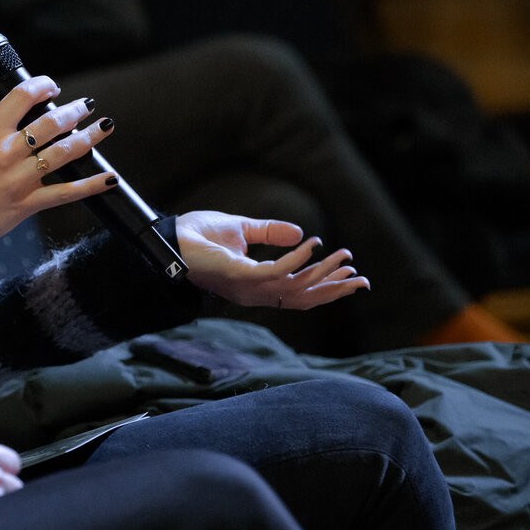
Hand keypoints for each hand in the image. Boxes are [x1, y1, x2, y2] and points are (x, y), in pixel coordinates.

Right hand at [0, 78, 116, 240]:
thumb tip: (23, 119)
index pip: (21, 96)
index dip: (43, 85)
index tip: (53, 87)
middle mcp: (7, 152)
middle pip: (51, 122)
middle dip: (75, 110)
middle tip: (87, 106)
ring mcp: (20, 178)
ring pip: (64, 152)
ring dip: (90, 137)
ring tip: (105, 127)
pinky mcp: (28, 202)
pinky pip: (66, 193)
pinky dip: (91, 185)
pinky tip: (109, 178)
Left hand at [173, 211, 367, 309]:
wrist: (168, 235)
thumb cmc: (197, 235)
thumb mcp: (242, 230)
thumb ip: (270, 233)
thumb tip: (301, 233)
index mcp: (255, 285)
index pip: (297, 293)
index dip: (324, 287)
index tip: (350, 274)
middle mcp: (253, 292)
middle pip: (302, 298)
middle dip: (333, 290)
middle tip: (361, 279)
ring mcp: (245, 286)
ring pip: (293, 287)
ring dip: (321, 273)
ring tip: (343, 257)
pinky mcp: (237, 275)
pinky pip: (274, 272)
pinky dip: (296, 260)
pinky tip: (311, 246)